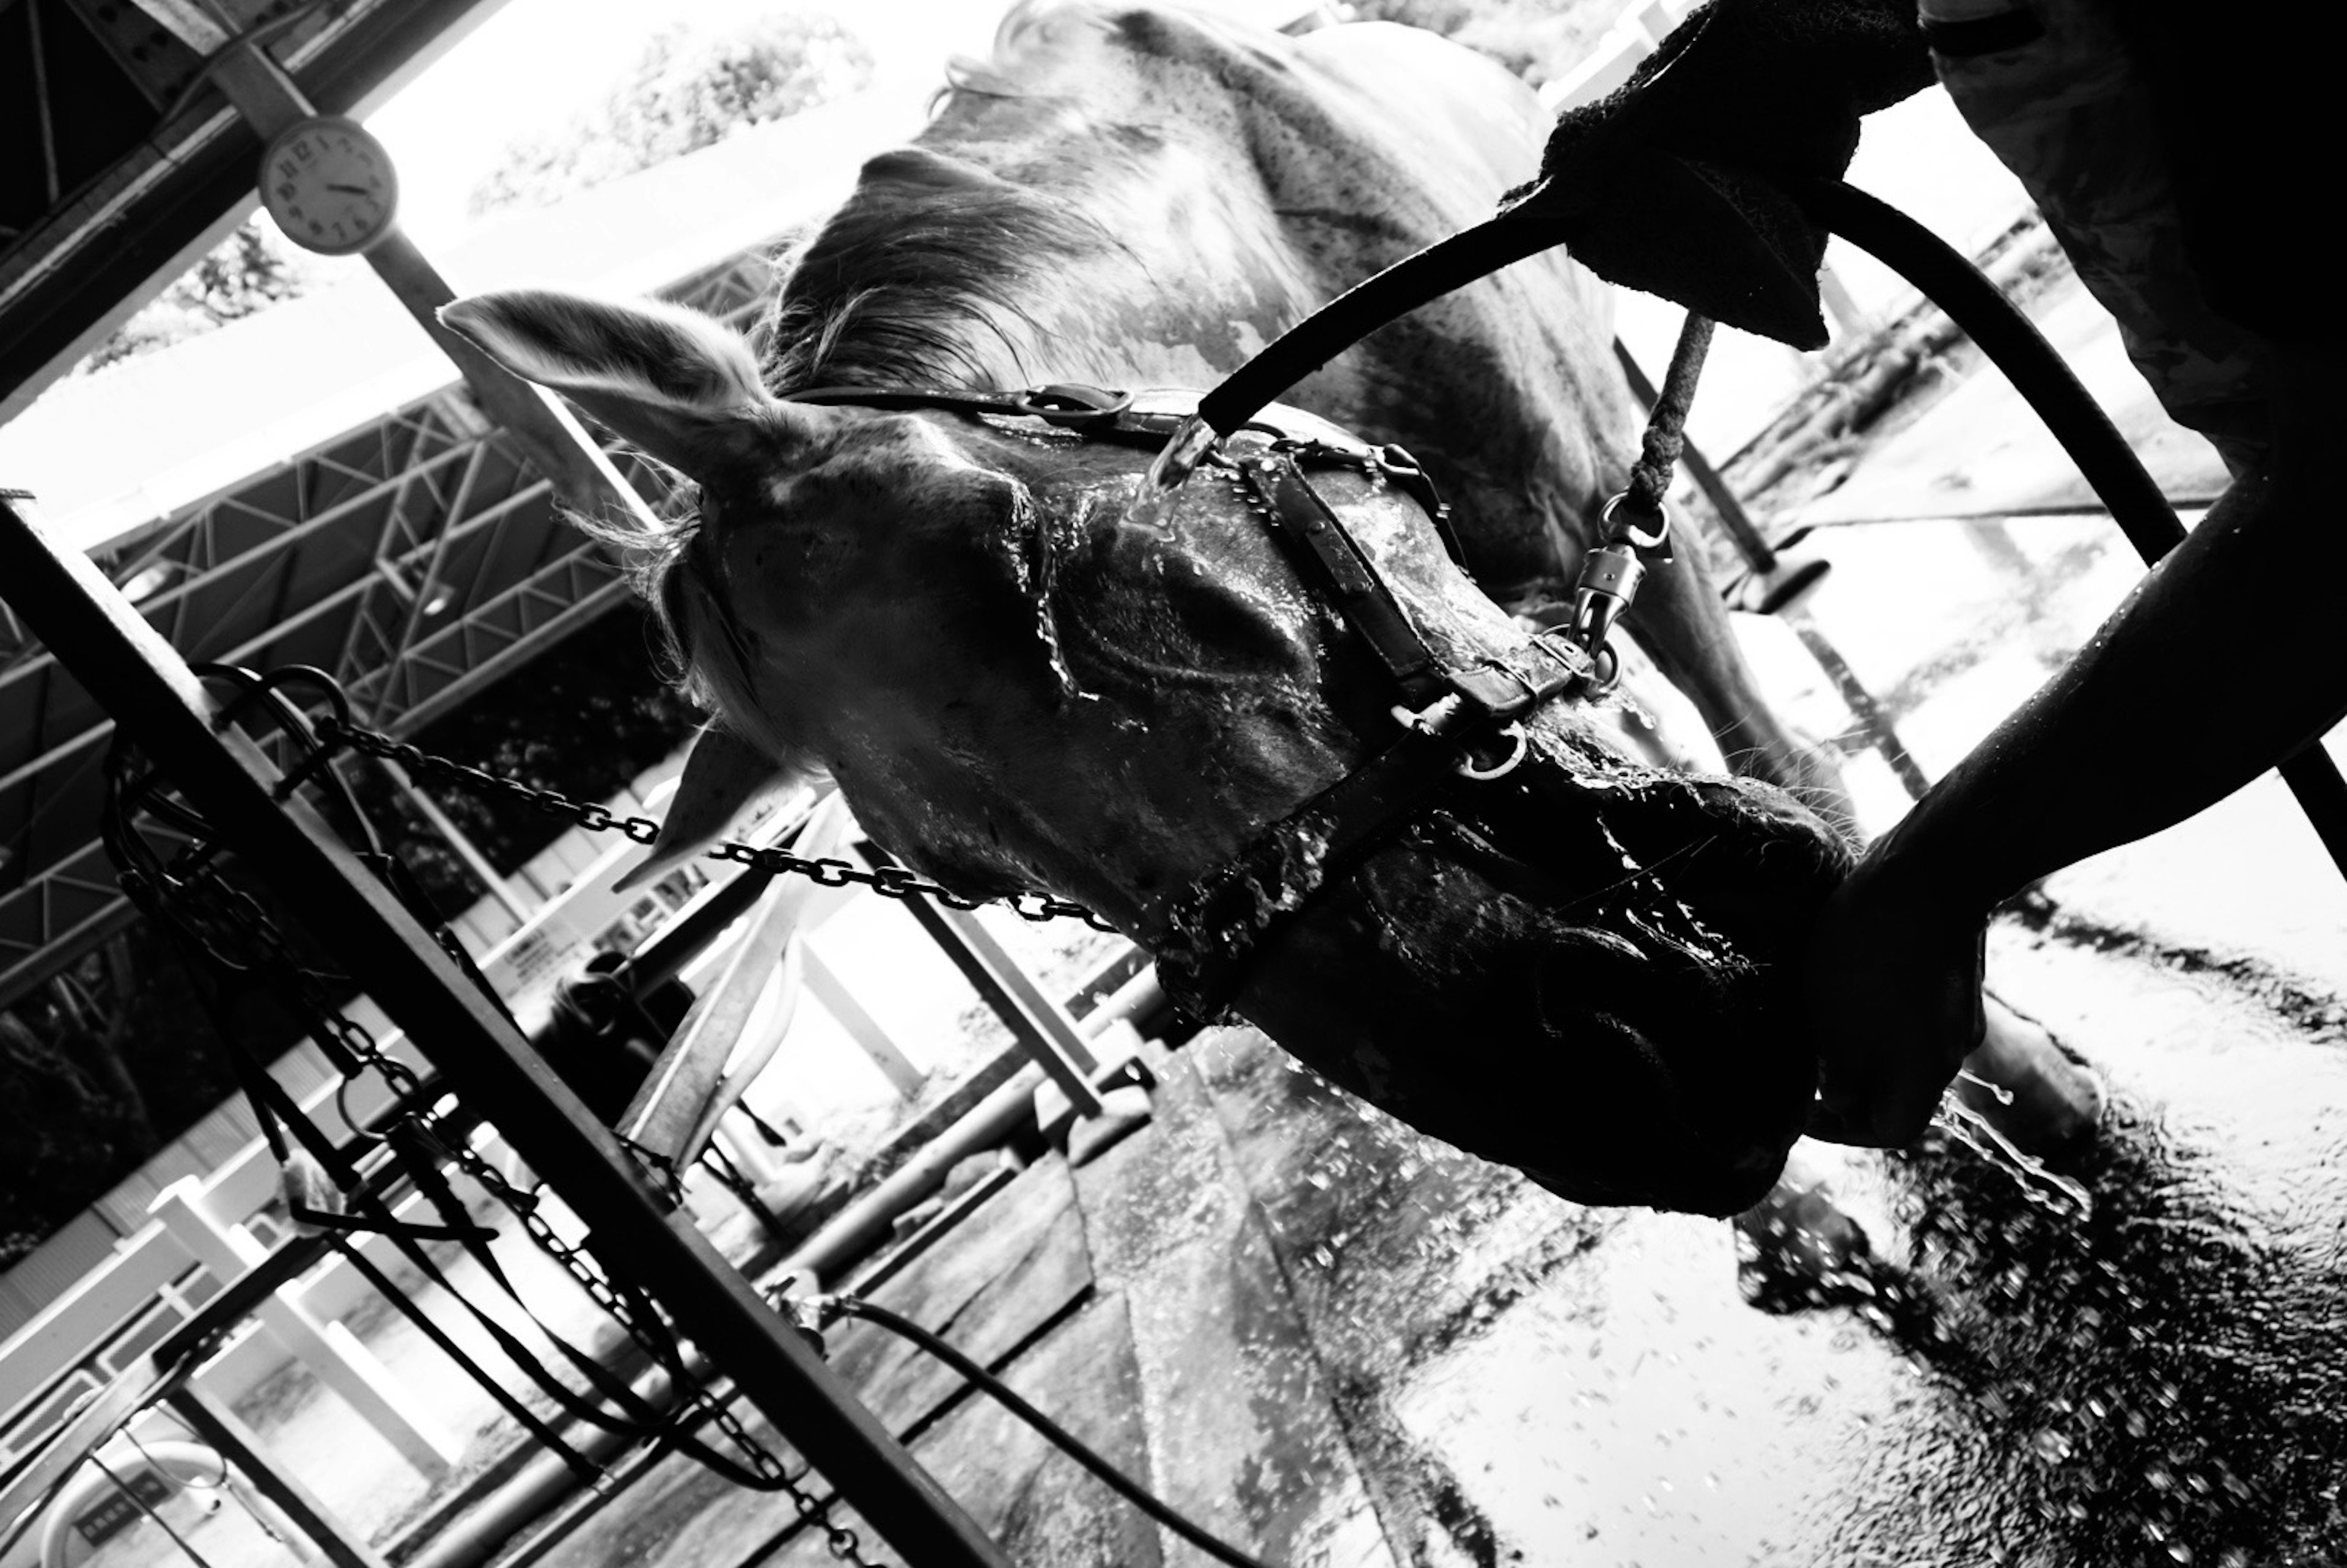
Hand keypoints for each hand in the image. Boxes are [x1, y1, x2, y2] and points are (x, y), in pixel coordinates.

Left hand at [1801, 841, 1988, 1146]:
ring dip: (1857, 1041)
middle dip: (1847, 1083)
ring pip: (1899, 1043)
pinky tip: (1838, 977)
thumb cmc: (1875, 950)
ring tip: (1813, 1017)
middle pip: (1897, 1088)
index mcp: (1927, 1071)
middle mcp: (1951, 1047)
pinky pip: (1906, 1006)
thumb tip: (1839, 1102)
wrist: (1934, 867)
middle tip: (1803, 1063)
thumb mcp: (1835, 1022)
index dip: (1843, 1131)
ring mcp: (1954, 1005)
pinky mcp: (1947, 968)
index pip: (1891, 1130)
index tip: (1803, 1108)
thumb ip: (1839, 1074)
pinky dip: (1872, 1006)